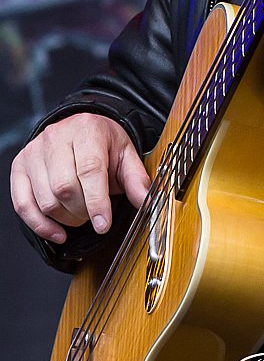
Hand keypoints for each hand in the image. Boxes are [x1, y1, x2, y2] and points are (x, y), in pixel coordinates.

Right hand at [10, 113, 150, 243]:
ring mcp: (34, 152)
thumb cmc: (102, 142)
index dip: (97, 202)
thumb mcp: (125, 153)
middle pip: (64, 188)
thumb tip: (147, 202)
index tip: (103, 224)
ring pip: (45, 199)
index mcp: (87, 129)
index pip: (89, 170)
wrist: (79, 128)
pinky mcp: (20, 166)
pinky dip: (40, 225)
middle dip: (82, 211)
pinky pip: (23, 204)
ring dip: (65, 218)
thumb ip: (136, 178)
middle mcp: (56, 137)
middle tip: (94, 215)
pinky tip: (58, 232)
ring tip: (80, 214)